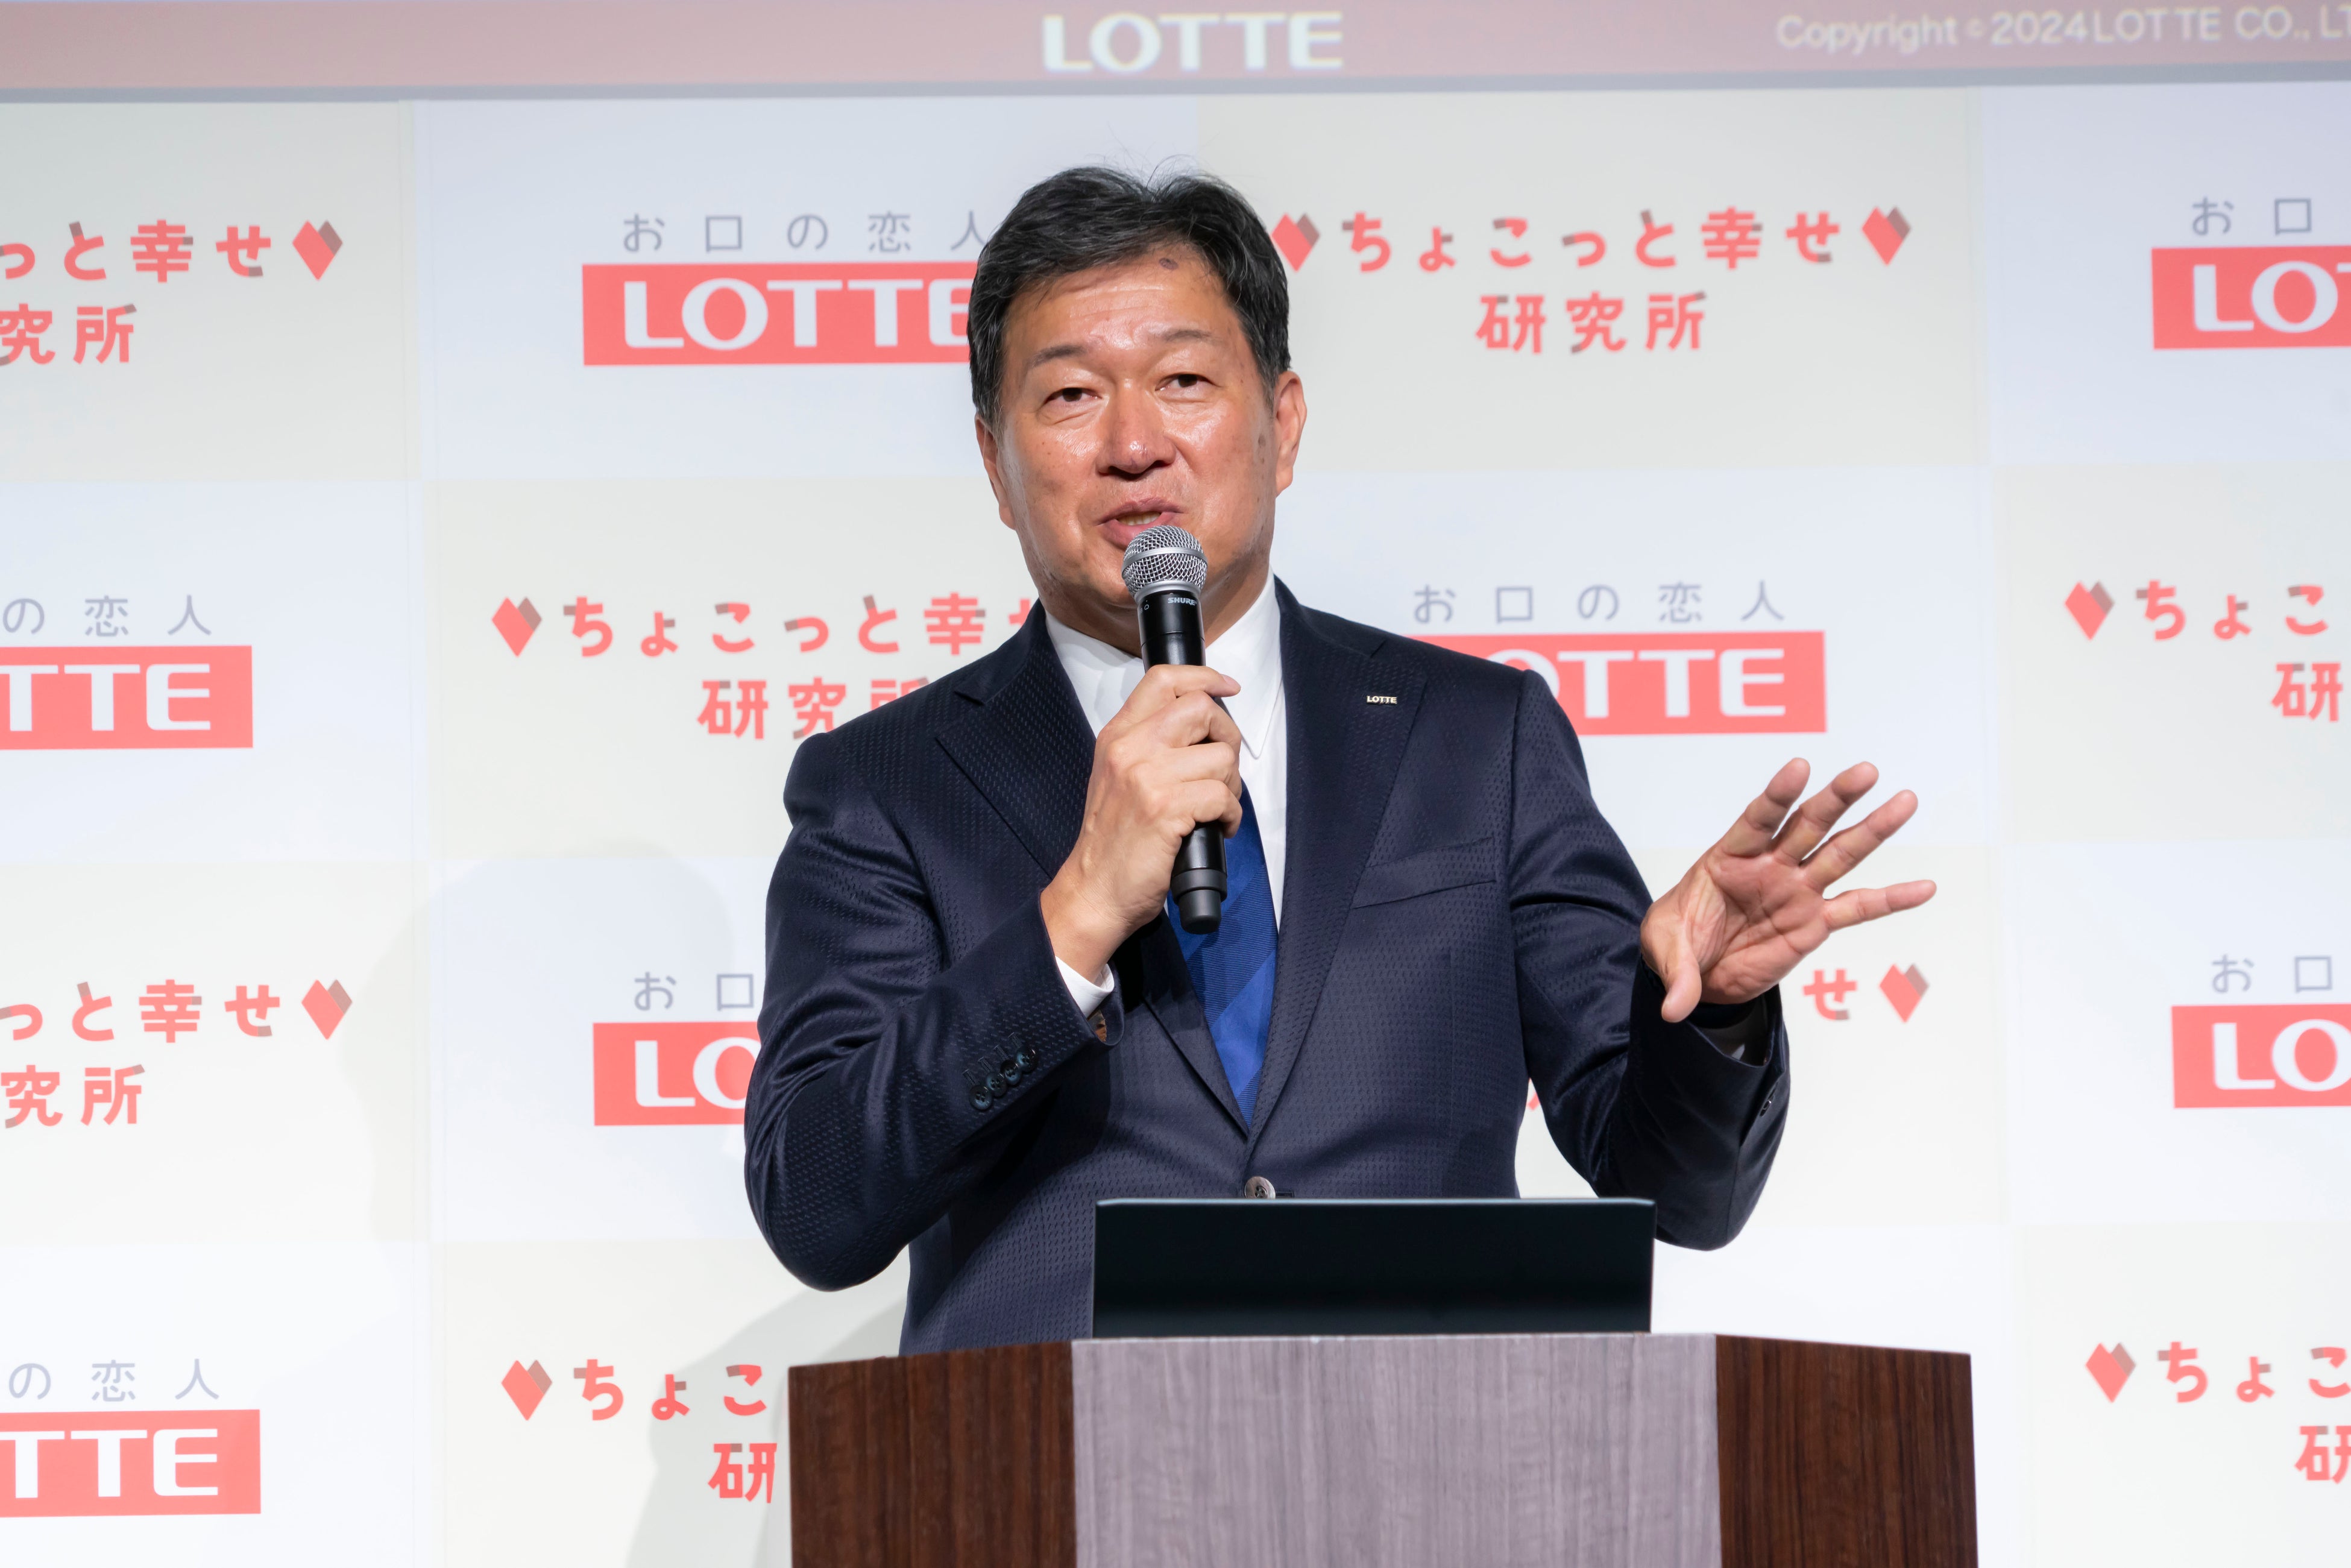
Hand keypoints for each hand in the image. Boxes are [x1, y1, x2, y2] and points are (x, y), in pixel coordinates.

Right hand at [1041, 664, 1244, 978]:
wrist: (1095, 891)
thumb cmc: (1113, 841)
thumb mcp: (1118, 778)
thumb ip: (1150, 745)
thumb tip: (1203, 729)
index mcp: (1118, 736)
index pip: (1163, 680)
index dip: (1204, 677)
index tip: (1227, 688)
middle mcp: (1130, 748)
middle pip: (1200, 709)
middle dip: (1227, 737)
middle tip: (1223, 769)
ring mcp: (1146, 776)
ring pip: (1219, 757)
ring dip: (1231, 786)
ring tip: (1215, 809)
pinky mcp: (1164, 808)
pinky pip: (1221, 795)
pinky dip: (1229, 815)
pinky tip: (1216, 828)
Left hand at [1640, 759, 1935, 1022]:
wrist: (1700, 970)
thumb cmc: (1680, 942)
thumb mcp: (1666, 950)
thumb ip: (1678, 974)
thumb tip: (1673, 1009)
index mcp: (1729, 858)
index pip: (1756, 820)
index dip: (1778, 796)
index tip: (1801, 768)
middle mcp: (1770, 866)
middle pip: (1807, 825)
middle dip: (1836, 799)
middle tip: (1866, 772)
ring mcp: (1796, 890)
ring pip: (1840, 854)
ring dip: (1872, 829)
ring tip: (1904, 801)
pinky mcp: (1815, 921)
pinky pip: (1857, 908)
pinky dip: (1890, 899)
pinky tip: (1923, 887)